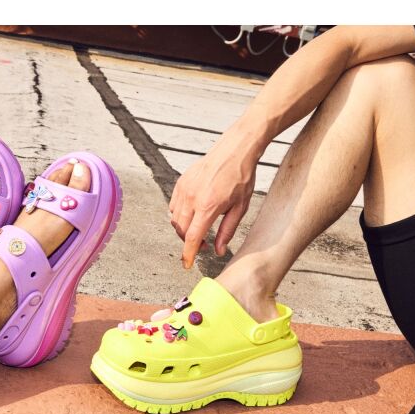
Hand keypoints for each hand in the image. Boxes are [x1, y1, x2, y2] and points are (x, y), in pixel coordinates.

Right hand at [168, 121, 262, 268]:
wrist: (235, 149)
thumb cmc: (241, 177)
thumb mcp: (240, 207)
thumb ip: (227, 231)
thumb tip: (219, 251)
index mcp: (208, 206)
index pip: (193, 237)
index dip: (188, 254)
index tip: (186, 264)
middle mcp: (192, 198)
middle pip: (181, 230)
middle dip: (189, 242)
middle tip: (203, 245)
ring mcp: (184, 189)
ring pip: (175, 219)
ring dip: (184, 229)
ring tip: (199, 229)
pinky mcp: (181, 182)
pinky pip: (174, 205)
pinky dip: (179, 215)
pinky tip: (192, 214)